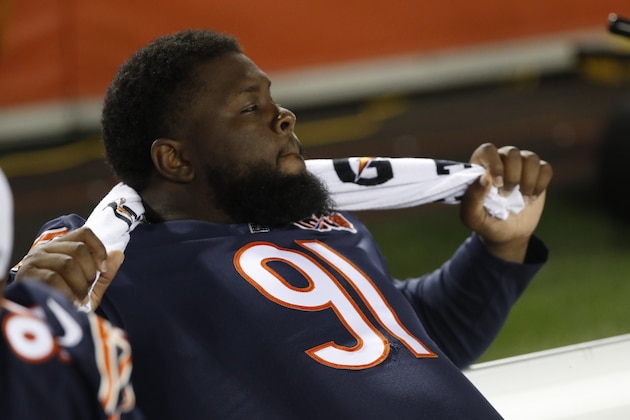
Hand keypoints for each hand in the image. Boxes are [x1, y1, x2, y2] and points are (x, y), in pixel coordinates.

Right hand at [14, 227, 123, 309]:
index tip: (102, 269)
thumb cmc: (65, 305)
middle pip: (79, 249)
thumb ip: (104, 273)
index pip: (84, 234)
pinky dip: (66, 293)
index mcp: (61, 248)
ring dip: (78, 285)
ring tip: (77, 299)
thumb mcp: (90, 290)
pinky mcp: (26, 276)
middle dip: (89, 273)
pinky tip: (67, 303)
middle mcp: (45, 250)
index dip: (99, 249)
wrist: (42, 326)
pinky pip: (52, 278)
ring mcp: (33, 261)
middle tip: (86, 290)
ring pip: (67, 263)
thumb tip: (119, 253)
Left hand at [459, 143, 552, 261]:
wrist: (507, 234)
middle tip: (506, 196)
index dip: (494, 164)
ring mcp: (520, 166)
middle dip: (512, 176)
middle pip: (512, 153)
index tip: (497, 184)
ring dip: (528, 180)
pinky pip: (545, 168)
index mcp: (480, 166)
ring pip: (531, 158)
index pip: (487, 150)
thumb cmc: (485, 221)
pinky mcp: (538, 174)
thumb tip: (485, 179)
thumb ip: (472, 198)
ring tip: (521, 199)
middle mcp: (500, 160)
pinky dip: (541, 184)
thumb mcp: (472, 216)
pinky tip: (531, 198)